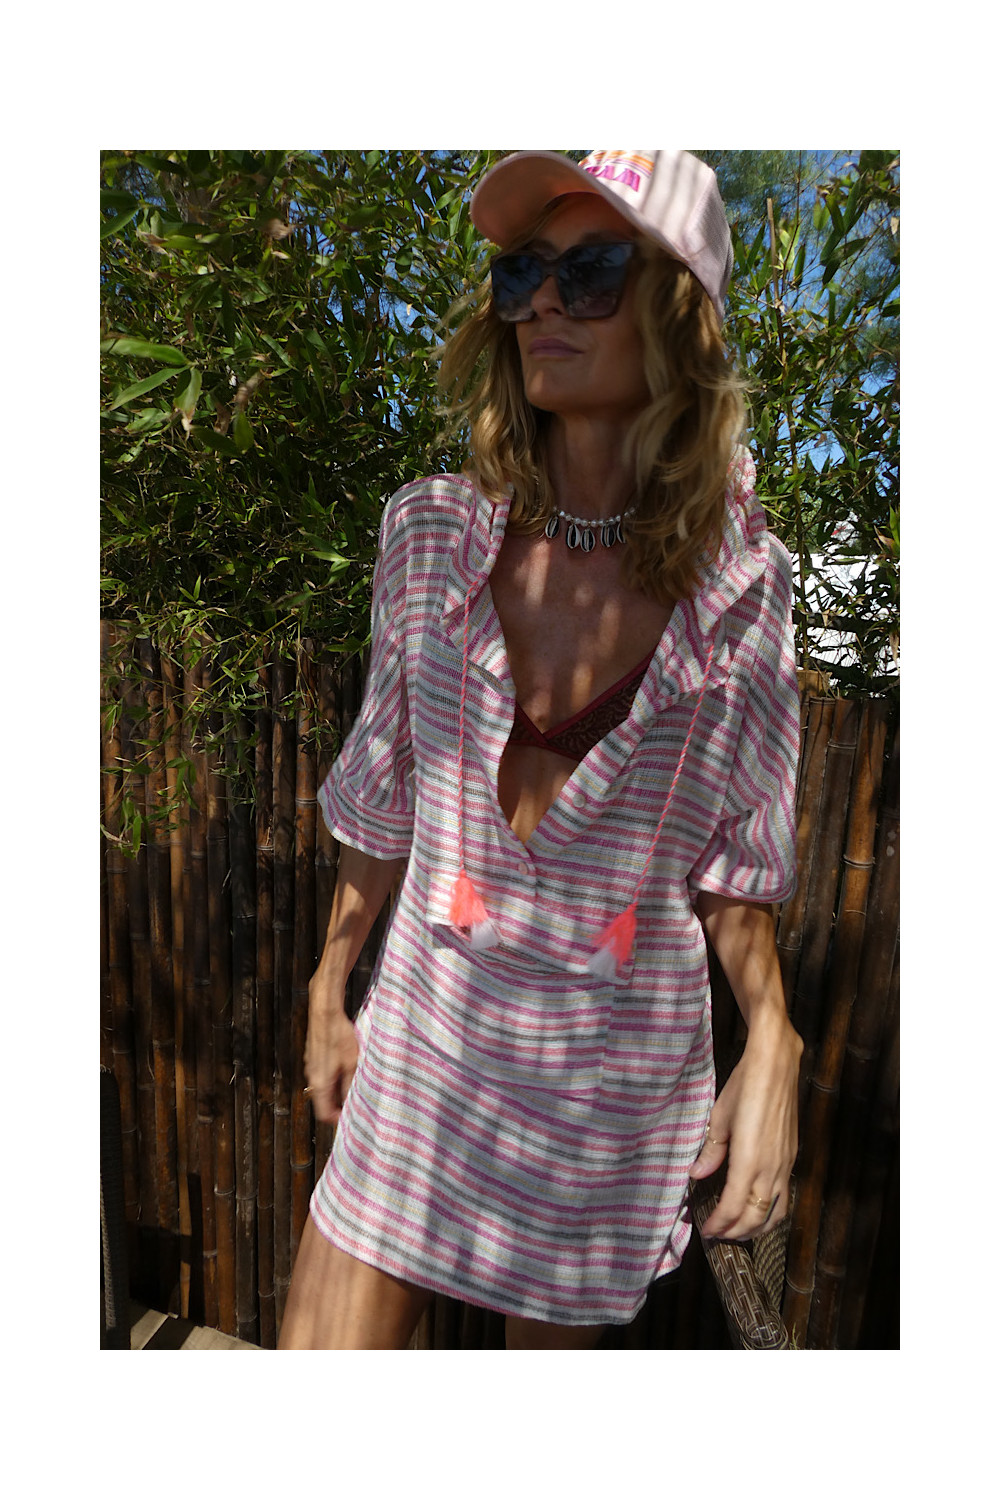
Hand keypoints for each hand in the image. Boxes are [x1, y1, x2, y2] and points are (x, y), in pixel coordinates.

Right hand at [303, 971, 358, 1125]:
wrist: (325, 1010)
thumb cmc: (339, 1036)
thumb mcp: (352, 1064)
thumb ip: (351, 1086)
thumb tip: (353, 1103)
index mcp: (320, 1083)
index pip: (324, 1114)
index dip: (337, 1120)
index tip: (351, 1118)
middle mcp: (311, 1077)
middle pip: (323, 1101)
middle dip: (339, 1104)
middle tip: (356, 1102)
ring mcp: (310, 1065)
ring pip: (323, 1086)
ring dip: (337, 1089)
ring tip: (354, 1084)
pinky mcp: (313, 1055)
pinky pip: (322, 1073)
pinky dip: (333, 1076)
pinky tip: (346, 1068)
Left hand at [689, 1014, 801, 1240]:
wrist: (776, 1064)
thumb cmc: (745, 1086)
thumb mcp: (719, 1117)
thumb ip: (711, 1151)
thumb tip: (697, 1175)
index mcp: (750, 1160)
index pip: (734, 1207)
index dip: (720, 1224)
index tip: (706, 1230)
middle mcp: (772, 1168)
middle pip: (756, 1218)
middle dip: (736, 1232)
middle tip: (718, 1235)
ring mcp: (786, 1164)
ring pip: (776, 1213)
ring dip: (757, 1228)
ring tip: (739, 1232)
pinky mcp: (793, 1157)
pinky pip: (786, 1197)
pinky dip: (772, 1213)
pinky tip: (760, 1210)